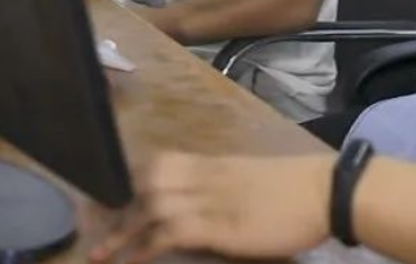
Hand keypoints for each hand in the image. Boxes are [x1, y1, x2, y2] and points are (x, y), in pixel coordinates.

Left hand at [89, 152, 332, 262]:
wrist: (323, 191)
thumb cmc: (290, 189)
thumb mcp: (242, 179)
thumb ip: (213, 185)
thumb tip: (190, 201)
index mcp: (206, 163)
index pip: (153, 165)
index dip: (125, 183)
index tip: (103, 201)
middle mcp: (200, 176)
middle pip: (143, 184)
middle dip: (114, 208)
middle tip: (92, 230)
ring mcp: (207, 199)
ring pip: (149, 208)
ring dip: (120, 232)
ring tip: (98, 253)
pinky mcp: (218, 226)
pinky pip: (170, 233)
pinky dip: (146, 246)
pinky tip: (131, 260)